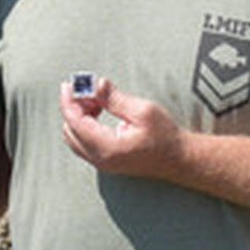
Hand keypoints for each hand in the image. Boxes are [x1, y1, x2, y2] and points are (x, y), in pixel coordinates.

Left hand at [58, 78, 184, 177]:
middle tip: (87, 90)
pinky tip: (99, 111)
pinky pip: (84, 143)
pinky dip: (85, 125)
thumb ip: (115, 99)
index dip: (69, 101)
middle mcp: (101, 159)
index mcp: (107, 148)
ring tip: (96, 99)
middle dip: (74, 107)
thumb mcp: (142, 111)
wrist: (179, 158)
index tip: (69, 85)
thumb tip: (97, 85)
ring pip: (75, 138)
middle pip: (70, 130)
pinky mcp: (106, 161)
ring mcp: (103, 163)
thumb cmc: (166, 137)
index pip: (75, 122)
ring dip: (79, 116)